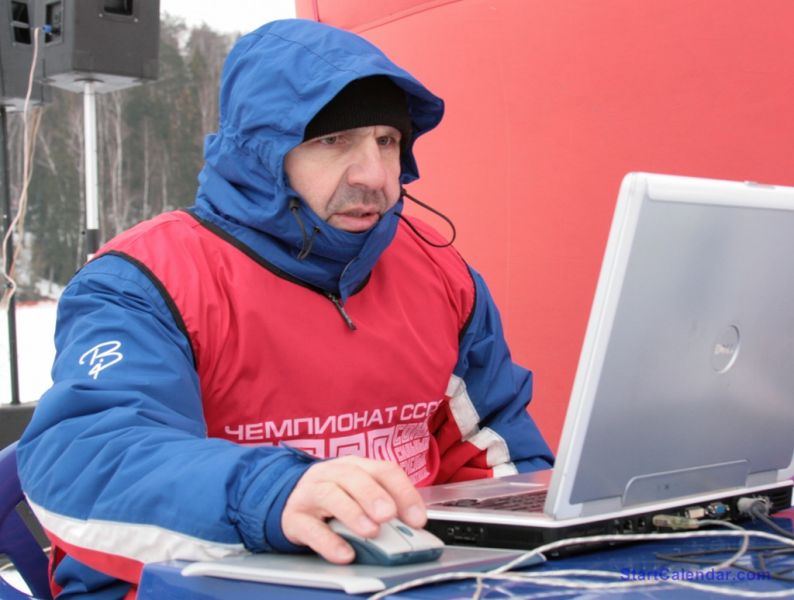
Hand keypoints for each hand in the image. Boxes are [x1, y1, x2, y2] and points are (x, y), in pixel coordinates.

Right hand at [281, 456, 426, 563]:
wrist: (291, 501)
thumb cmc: (334, 497)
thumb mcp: (359, 495)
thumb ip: (383, 506)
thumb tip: (409, 528)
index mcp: (355, 466)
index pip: (383, 470)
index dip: (403, 492)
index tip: (417, 518)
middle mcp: (332, 474)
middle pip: (354, 476)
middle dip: (374, 495)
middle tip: (389, 514)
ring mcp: (310, 493)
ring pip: (330, 495)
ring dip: (353, 513)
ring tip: (371, 532)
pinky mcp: (294, 517)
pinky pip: (310, 528)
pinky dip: (329, 541)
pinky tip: (345, 553)